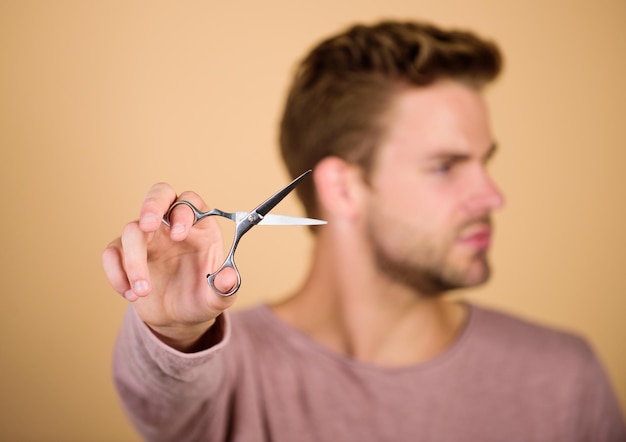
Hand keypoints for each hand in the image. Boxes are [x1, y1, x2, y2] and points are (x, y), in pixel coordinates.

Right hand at [102, 183, 237, 349]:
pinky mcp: (126, 253)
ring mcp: (148, 237)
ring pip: (131, 229)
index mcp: (200, 226)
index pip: (190, 202)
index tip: (178, 236)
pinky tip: (131, 294)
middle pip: (159, 194)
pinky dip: (116, 273)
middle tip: (147, 224)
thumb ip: (225, 288)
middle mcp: (172, 225)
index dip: (183, 213)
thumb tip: (229, 277)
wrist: (180, 319)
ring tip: (143, 292)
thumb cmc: (203, 298)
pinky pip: (112, 252)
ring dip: (133, 261)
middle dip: (152, 205)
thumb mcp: (219, 298)